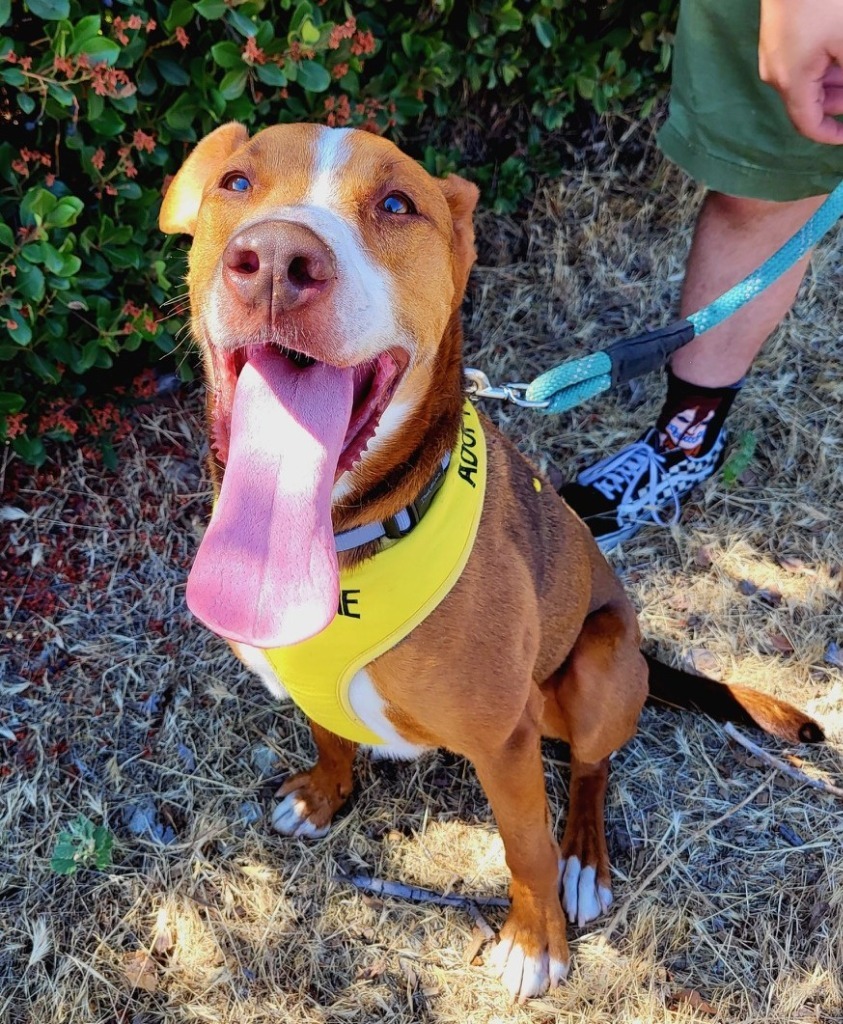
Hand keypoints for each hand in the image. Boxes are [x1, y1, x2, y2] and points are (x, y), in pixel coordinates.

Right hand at [759, 0, 842, 143]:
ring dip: (836, 81)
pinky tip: (841, 52)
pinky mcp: (779, 37)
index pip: (808, 124)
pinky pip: (804, 62)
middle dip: (840, 101)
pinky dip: (827, 64)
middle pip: (810, 103)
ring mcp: (775, 54)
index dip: (831, 135)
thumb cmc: (822, 3)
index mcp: (790, 83)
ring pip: (809, 81)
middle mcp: (777, 74)